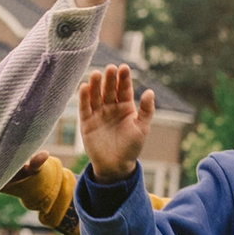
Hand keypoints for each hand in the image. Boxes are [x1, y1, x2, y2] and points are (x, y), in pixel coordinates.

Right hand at [77, 63, 151, 180]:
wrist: (115, 166)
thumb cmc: (131, 147)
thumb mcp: (142, 129)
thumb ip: (146, 110)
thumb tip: (150, 91)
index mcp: (125, 107)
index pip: (124, 89)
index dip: (124, 78)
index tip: (124, 68)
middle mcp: (111, 107)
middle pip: (110, 89)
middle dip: (110, 79)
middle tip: (110, 68)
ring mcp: (98, 113)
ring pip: (96, 95)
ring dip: (95, 85)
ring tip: (96, 74)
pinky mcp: (86, 122)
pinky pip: (84, 107)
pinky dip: (83, 97)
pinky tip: (84, 87)